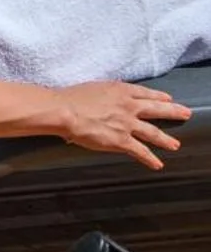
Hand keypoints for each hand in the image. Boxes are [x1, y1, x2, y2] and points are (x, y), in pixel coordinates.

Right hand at [56, 82, 191, 168]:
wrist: (65, 111)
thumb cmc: (73, 98)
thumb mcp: (95, 87)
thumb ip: (108, 91)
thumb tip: (113, 92)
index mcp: (120, 90)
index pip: (145, 93)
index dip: (158, 96)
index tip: (167, 98)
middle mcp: (128, 106)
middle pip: (156, 109)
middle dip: (173, 112)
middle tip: (186, 113)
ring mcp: (127, 123)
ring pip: (153, 132)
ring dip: (166, 139)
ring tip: (175, 144)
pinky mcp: (121, 140)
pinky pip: (140, 151)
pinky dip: (150, 158)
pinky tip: (158, 164)